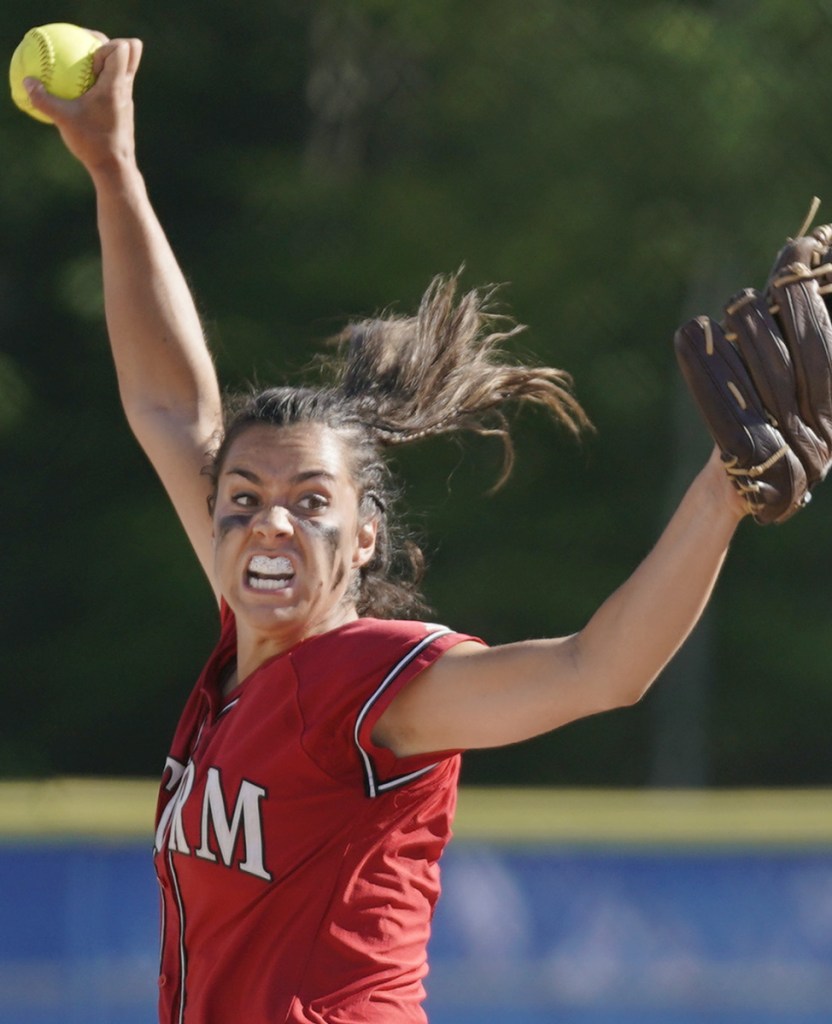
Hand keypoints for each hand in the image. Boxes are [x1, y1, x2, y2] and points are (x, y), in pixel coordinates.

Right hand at [24, 34, 143, 176]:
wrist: (114, 169)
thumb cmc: (92, 143)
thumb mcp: (63, 120)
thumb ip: (44, 100)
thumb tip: (27, 82)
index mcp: (115, 86)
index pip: (123, 49)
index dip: (107, 45)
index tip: (89, 59)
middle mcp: (125, 89)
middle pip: (132, 51)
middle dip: (112, 44)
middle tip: (89, 50)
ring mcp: (126, 99)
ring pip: (126, 69)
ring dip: (108, 63)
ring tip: (85, 69)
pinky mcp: (123, 110)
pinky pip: (117, 85)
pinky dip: (103, 81)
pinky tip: (84, 91)